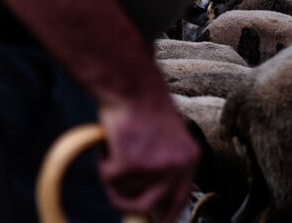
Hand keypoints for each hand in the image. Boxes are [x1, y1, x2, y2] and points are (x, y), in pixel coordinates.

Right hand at [97, 91, 198, 220]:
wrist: (130, 83)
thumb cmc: (141, 102)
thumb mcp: (162, 135)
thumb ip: (160, 162)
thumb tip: (145, 194)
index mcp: (189, 158)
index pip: (179, 200)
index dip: (164, 215)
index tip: (153, 222)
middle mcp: (177, 166)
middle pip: (148, 206)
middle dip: (126, 204)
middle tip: (113, 191)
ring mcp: (156, 167)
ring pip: (123, 189)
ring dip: (111, 172)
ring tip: (112, 146)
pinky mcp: (132, 163)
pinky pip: (108, 177)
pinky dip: (101, 161)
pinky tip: (107, 141)